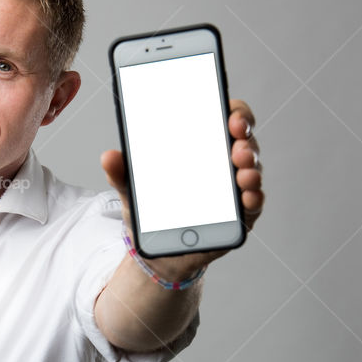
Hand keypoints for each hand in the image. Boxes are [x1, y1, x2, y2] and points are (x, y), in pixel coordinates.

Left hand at [101, 98, 263, 280]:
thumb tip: (108, 157)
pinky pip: (253, 202)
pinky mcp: (240, 214)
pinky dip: (253, 197)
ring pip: (252, 169)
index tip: (230, 114)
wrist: (158, 250)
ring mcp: (234, 188)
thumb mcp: (132, 189)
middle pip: (244, 140)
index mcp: (200, 146)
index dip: (234, 112)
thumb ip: (120, 173)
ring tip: (241, 172)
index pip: (224, 118)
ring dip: (251, 167)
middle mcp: (223, 162)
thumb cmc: (152, 211)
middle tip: (236, 142)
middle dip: (244, 138)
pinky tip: (247, 196)